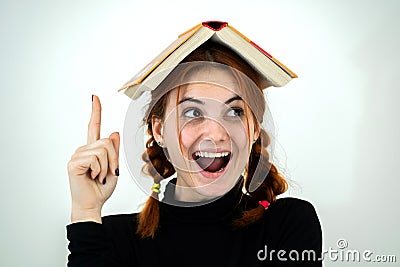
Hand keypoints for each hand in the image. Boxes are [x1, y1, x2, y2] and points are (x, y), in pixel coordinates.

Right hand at [67, 95, 119, 222]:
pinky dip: (100, 170)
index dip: (95, 112)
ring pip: (103, 149)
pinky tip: (92, 177)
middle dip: (114, 159)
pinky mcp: (74, 163)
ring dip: (107, 166)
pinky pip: (96, 158)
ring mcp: (77, 155)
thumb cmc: (101, 189)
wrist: (93, 205)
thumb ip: (114, 151)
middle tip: (107, 173)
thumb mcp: (113, 167)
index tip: (95, 97)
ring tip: (99, 176)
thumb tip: (114, 133)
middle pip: (107, 141)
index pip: (94, 127)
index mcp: (92, 150)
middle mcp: (83, 150)